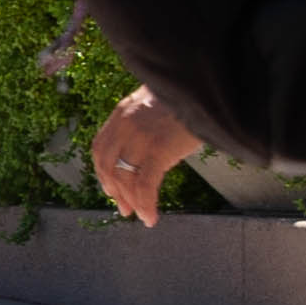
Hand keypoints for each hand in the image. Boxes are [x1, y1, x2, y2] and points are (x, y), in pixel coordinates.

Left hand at [91, 89, 194, 228]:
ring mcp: (140, 138)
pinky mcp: (158, 150)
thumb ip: (143, 122)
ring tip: (141, 215)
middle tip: (125, 209)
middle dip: (115, 190)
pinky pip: (145, 184)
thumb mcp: (156, 103)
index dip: (103, 171)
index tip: (111, 188)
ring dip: (131, 201)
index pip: (101, 147)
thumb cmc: (188, 97)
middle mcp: (125, 125)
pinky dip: (146, 204)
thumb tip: (145, 150)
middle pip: (108, 165)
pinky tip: (151, 217)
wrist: (205, 87)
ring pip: (125, 177)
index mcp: (122, 112)